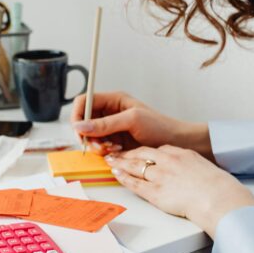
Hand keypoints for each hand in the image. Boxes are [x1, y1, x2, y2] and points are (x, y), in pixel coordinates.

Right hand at [70, 91, 211, 157]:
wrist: (175, 143)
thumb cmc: (159, 126)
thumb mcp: (132, 120)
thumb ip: (105, 123)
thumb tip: (80, 126)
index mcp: (113, 100)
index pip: (83, 102)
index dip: (77, 115)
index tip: (79, 130)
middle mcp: (109, 112)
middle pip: (83, 121)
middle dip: (88, 134)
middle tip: (99, 144)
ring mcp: (111, 128)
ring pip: (90, 136)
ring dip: (96, 145)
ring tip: (113, 148)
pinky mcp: (114, 142)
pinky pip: (99, 147)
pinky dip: (103, 152)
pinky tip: (117, 152)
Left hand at [106, 145, 253, 236]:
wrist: (218, 198)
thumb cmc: (217, 186)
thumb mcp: (204, 167)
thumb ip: (191, 165)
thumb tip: (189, 171)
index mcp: (181, 154)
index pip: (158, 149)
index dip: (145, 151)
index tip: (138, 152)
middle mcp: (168, 161)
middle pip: (142, 154)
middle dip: (127, 153)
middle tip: (116, 152)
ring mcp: (161, 176)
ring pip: (135, 166)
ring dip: (120, 163)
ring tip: (111, 160)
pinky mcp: (156, 193)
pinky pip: (135, 184)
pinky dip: (124, 178)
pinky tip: (116, 174)